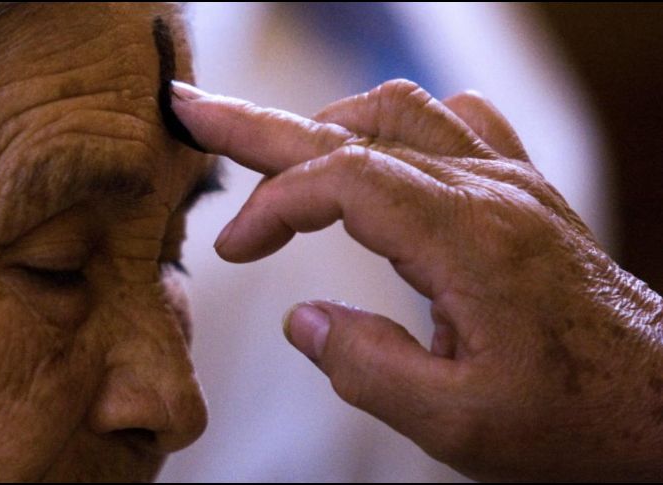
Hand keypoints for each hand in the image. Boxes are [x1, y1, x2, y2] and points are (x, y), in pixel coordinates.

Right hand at [171, 79, 662, 480]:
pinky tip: (376, 154)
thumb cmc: (573, 418)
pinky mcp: (522, 193)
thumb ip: (364, 367)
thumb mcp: (456, 422)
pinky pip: (456, 122)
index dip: (272, 203)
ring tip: (279, 154)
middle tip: (195, 108)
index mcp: (467, 238)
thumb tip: (300, 320)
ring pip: (401, 110)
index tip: (234, 247)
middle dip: (262, 124)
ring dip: (328, 125)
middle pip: (354, 128)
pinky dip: (396, 128)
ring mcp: (509, 183)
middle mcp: (486, 191)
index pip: (341, 180)